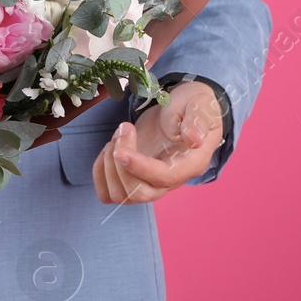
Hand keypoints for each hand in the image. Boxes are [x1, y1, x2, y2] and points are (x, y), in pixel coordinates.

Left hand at [93, 81, 223, 205]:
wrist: (183, 109)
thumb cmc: (194, 106)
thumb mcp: (199, 105)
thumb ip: (198, 120)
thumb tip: (194, 139)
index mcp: (190, 164)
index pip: (164, 178)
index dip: (140, 167)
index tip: (121, 150)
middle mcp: (170, 180)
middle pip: (139, 194)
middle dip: (120, 165)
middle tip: (123, 131)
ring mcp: (150, 181)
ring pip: (121, 195)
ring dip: (109, 165)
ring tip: (118, 135)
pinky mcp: (133, 177)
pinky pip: (109, 191)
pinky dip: (100, 172)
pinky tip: (110, 146)